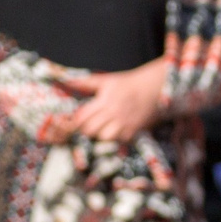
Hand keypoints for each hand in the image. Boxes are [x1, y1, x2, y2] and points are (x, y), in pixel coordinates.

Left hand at [54, 59, 168, 142]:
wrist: (153, 88)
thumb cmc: (127, 84)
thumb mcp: (106, 80)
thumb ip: (85, 83)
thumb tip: (67, 82)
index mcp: (104, 100)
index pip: (82, 118)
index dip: (77, 121)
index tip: (77, 119)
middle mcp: (113, 113)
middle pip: (90, 130)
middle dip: (86, 129)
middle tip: (89, 124)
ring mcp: (124, 124)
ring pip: (103, 138)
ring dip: (99, 135)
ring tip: (102, 128)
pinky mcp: (133, 132)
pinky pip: (117, 141)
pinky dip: (114, 138)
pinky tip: (115, 130)